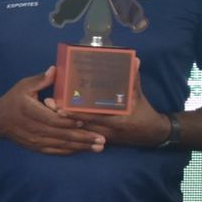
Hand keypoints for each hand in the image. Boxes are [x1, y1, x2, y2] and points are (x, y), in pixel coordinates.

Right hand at [0, 67, 104, 154]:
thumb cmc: (13, 100)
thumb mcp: (24, 86)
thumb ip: (41, 80)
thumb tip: (55, 69)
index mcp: (31, 112)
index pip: (54, 120)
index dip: (70, 122)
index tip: (86, 121)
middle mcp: (33, 128)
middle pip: (61, 135)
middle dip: (83, 138)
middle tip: (102, 140)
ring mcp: (34, 140)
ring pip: (60, 145)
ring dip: (80, 147)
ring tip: (98, 148)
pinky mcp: (35, 147)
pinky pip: (54, 151)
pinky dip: (69, 151)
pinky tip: (81, 150)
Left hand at [55, 63, 169, 148]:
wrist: (153, 134)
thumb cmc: (144, 113)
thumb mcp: (139, 96)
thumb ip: (133, 79)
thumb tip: (134, 60)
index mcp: (116, 121)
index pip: (92, 118)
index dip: (76, 113)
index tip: (61, 106)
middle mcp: (107, 131)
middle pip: (81, 125)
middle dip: (64, 117)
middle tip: (49, 105)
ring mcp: (103, 137)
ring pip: (79, 131)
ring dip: (64, 123)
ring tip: (49, 111)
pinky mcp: (100, 140)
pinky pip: (83, 136)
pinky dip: (72, 128)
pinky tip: (58, 122)